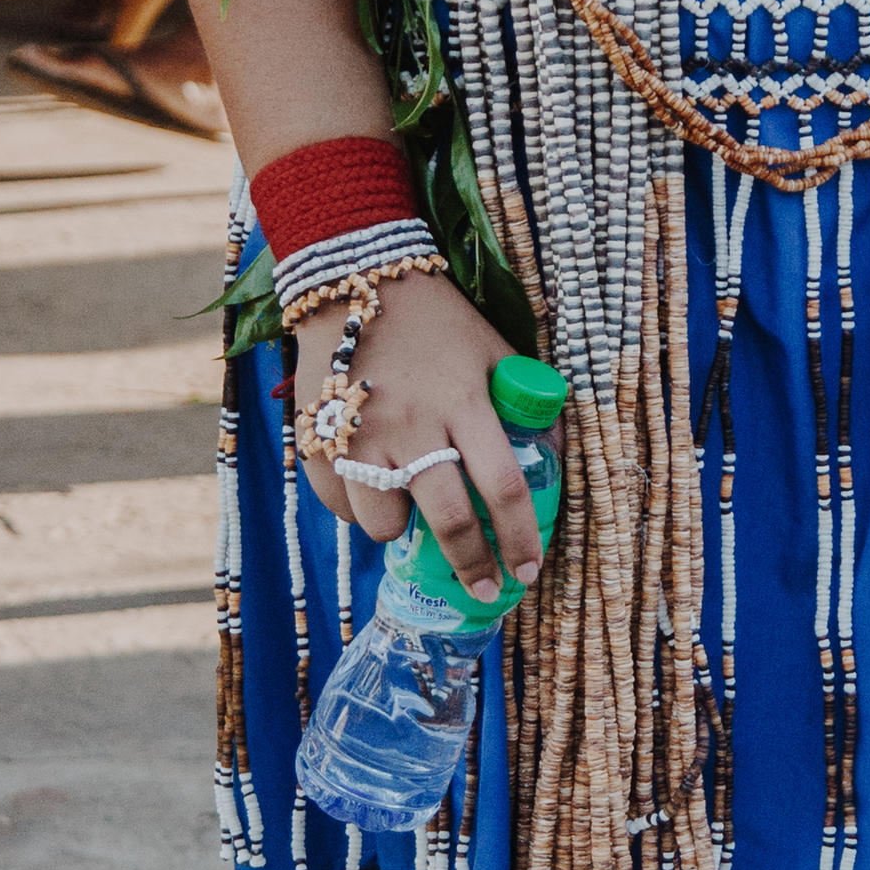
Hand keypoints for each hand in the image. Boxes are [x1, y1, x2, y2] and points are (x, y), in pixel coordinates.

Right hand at [296, 277, 547, 600]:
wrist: (354, 281)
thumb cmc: (437, 321)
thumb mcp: (493, 350)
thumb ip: (523, 400)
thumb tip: (551, 456)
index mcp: (464, 402)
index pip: (503, 486)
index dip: (519, 537)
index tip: (527, 570)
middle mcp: (414, 424)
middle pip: (449, 519)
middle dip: (470, 565)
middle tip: (482, 588)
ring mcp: (361, 435)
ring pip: (384, 523)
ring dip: (403, 531)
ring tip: (413, 513)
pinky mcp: (318, 440)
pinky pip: (341, 506)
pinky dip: (359, 510)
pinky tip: (373, 488)